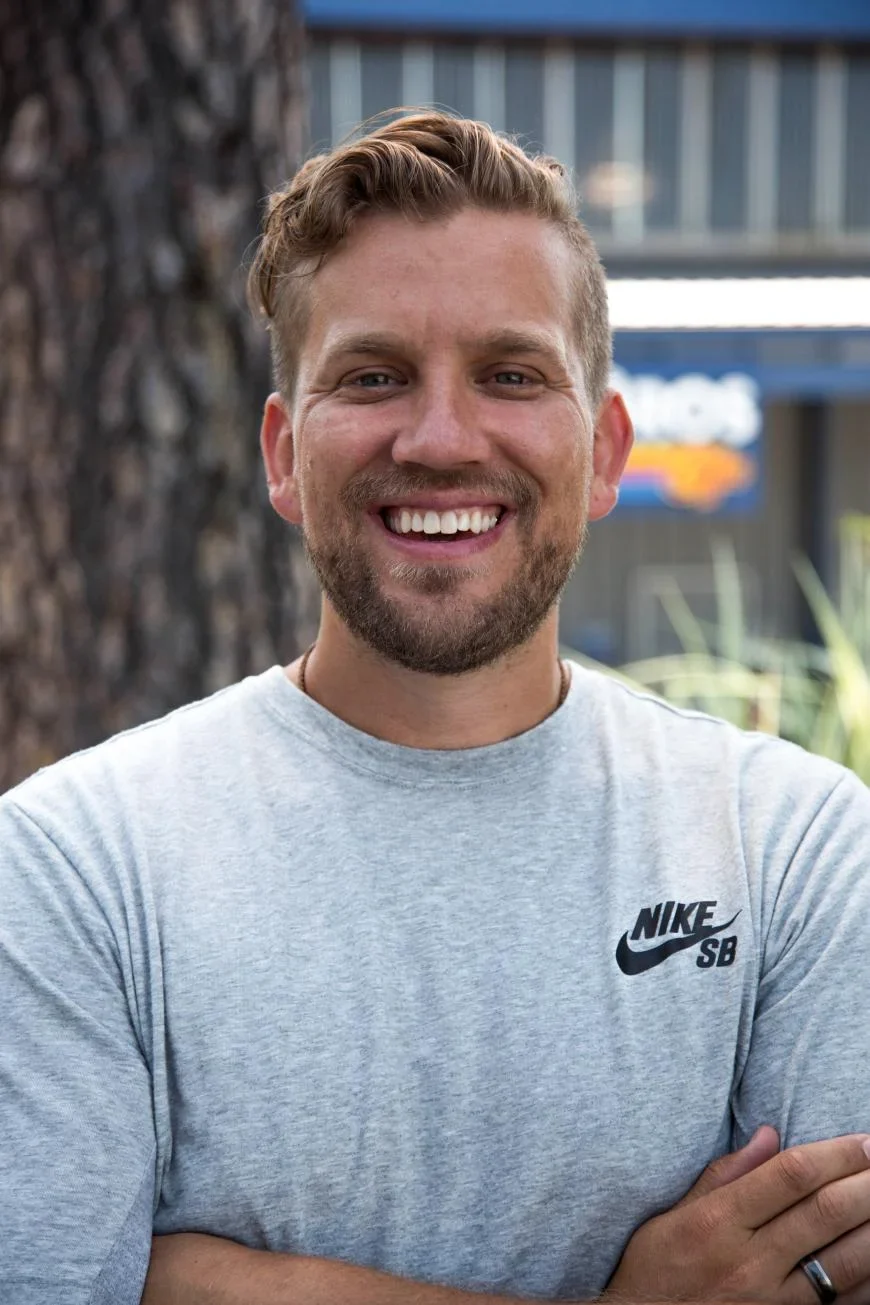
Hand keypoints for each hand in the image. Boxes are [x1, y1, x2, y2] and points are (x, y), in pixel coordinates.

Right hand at [605, 1129, 869, 1303]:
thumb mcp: (675, 1213)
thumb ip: (725, 1174)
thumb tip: (769, 1134)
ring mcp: (770, 1300)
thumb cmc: (656, 1268)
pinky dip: (866, 1278)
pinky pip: (839, 1303)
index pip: (790, 1176)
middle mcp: (749, 1260)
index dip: (834, 1154)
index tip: (861, 1141)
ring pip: (842, 1260)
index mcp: (719, 1221)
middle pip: (823, 1213)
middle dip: (864, 1183)